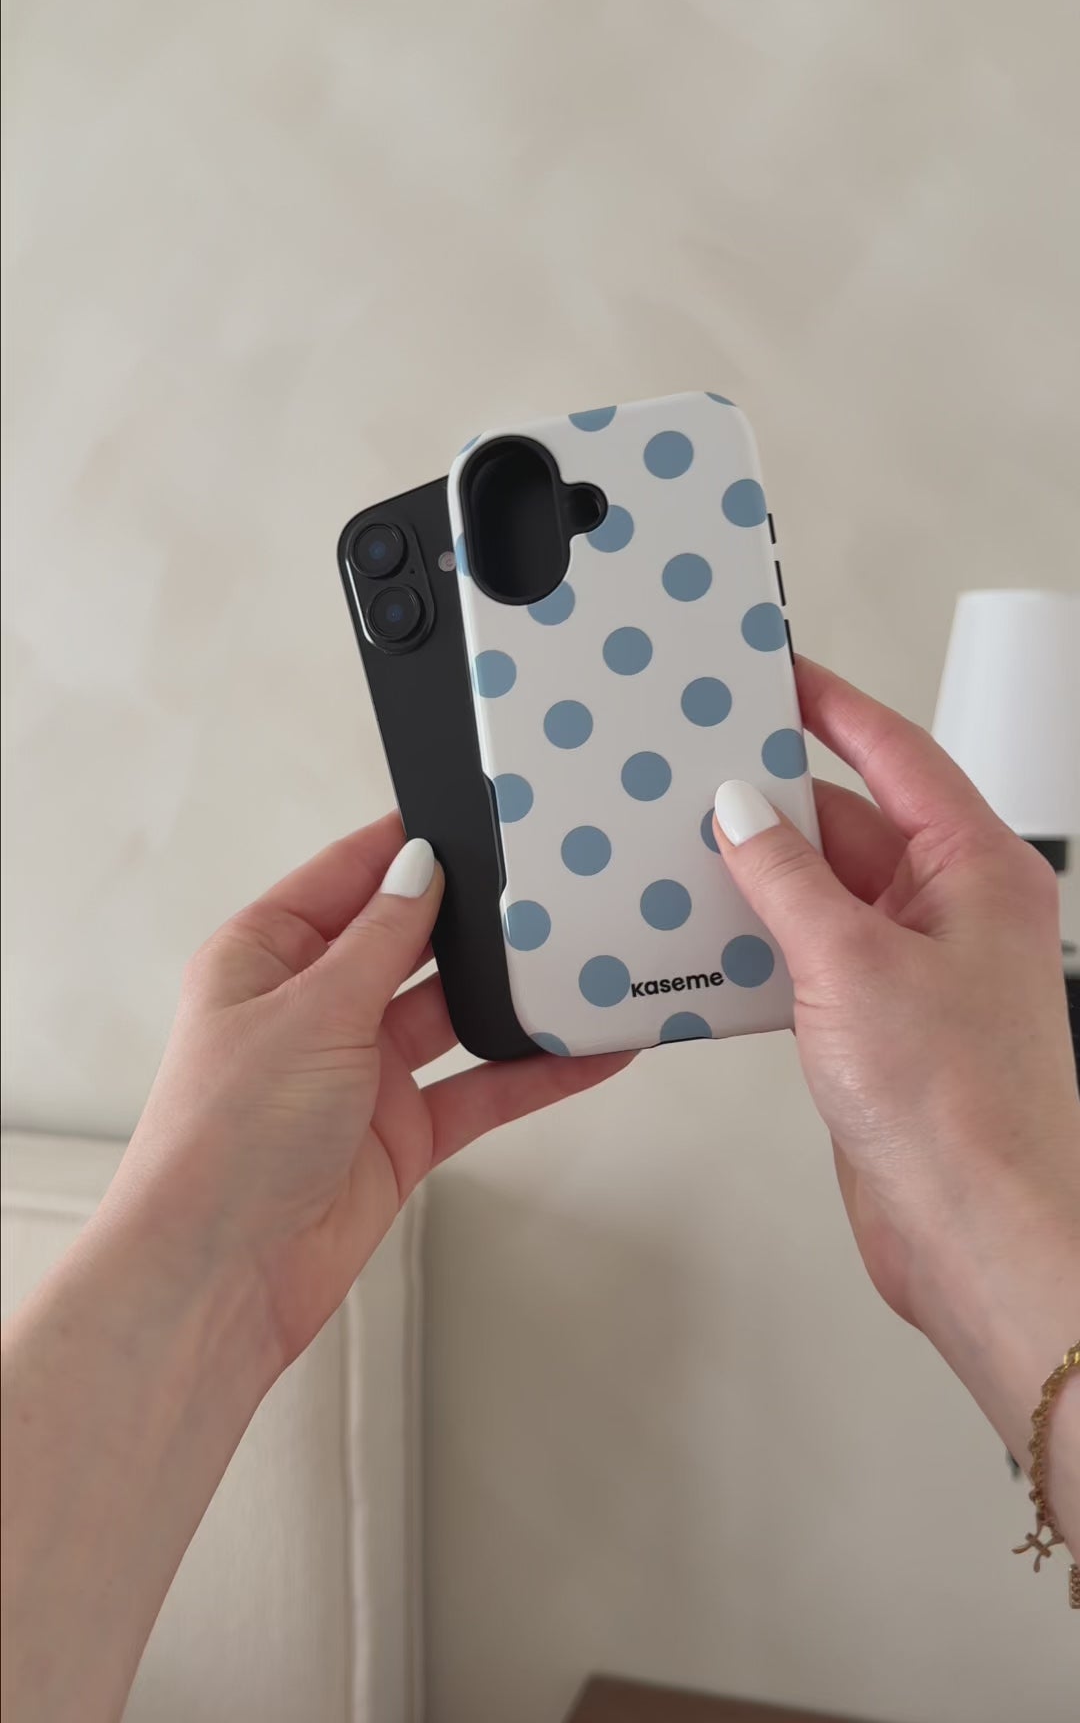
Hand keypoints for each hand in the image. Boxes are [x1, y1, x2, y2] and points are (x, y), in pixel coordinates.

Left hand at [110, 814, 628, 1379]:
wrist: (222, 1279)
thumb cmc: (225, 1141)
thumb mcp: (311, 1012)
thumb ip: (379, 939)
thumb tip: (420, 867)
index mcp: (264, 958)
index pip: (347, 878)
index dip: (406, 847)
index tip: (473, 816)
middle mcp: (312, 1009)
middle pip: (407, 943)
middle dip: (470, 922)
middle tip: (544, 886)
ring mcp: (359, 1072)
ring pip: (453, 1016)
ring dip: (510, 998)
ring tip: (582, 962)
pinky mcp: (399, 1134)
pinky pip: (480, 1089)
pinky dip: (533, 1072)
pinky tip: (588, 1051)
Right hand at [711, 658, 1079, 1544]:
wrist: (978, 1235)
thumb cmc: (963, 1112)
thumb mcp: (850, 964)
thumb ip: (785, 878)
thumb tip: (738, 811)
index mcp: (979, 868)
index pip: (896, 752)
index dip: (830, 707)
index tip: (772, 675)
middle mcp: (956, 909)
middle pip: (853, 821)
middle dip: (775, 803)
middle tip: (698, 771)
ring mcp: (920, 968)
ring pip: (825, 891)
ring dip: (762, 879)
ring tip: (686, 853)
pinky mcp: (883, 1023)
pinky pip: (813, 953)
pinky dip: (762, 943)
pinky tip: (707, 942)